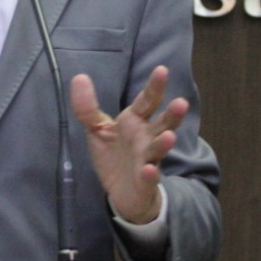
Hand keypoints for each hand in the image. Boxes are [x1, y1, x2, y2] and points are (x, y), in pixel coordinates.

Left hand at [70, 66, 188, 224]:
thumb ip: (88, 107)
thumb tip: (79, 77)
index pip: (147, 101)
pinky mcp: (144, 181)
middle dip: (172, 115)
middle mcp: (146, 138)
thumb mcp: (97, 128)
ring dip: (164, 143)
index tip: (162, 70)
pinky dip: (150, 174)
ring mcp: (147, 159)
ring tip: (170, 136)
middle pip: (162, 123)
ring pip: (159, 149)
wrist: (120, 191)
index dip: (155, 86)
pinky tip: (148, 169)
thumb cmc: (114, 154)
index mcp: (135, 121)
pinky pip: (149, 177)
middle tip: (181, 103)